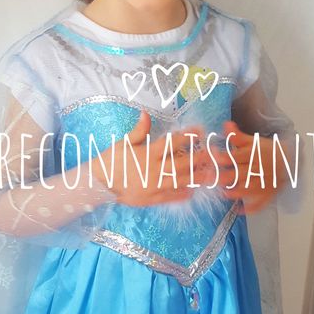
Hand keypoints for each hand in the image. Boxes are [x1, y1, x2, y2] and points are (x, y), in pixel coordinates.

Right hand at [91, 111, 206, 207]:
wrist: (99, 184)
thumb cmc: (111, 161)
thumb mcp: (123, 143)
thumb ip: (139, 130)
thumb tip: (146, 113)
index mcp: (148, 154)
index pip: (173, 142)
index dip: (188, 135)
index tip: (200, 131)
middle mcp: (154, 170)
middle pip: (183, 163)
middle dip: (200, 157)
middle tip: (214, 152)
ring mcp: (154, 186)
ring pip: (181, 181)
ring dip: (197, 176)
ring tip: (210, 173)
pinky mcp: (152, 199)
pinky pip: (171, 197)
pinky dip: (183, 194)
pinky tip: (193, 190)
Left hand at [210, 120, 289, 214]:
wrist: (291, 160)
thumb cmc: (268, 150)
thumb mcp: (253, 141)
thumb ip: (237, 135)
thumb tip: (226, 124)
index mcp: (252, 155)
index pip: (233, 157)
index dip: (218, 158)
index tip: (208, 157)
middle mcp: (257, 169)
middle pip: (236, 175)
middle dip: (221, 178)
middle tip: (208, 179)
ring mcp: (263, 183)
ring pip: (246, 190)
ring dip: (233, 192)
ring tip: (223, 192)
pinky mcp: (268, 194)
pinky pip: (259, 204)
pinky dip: (250, 209)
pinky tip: (239, 210)